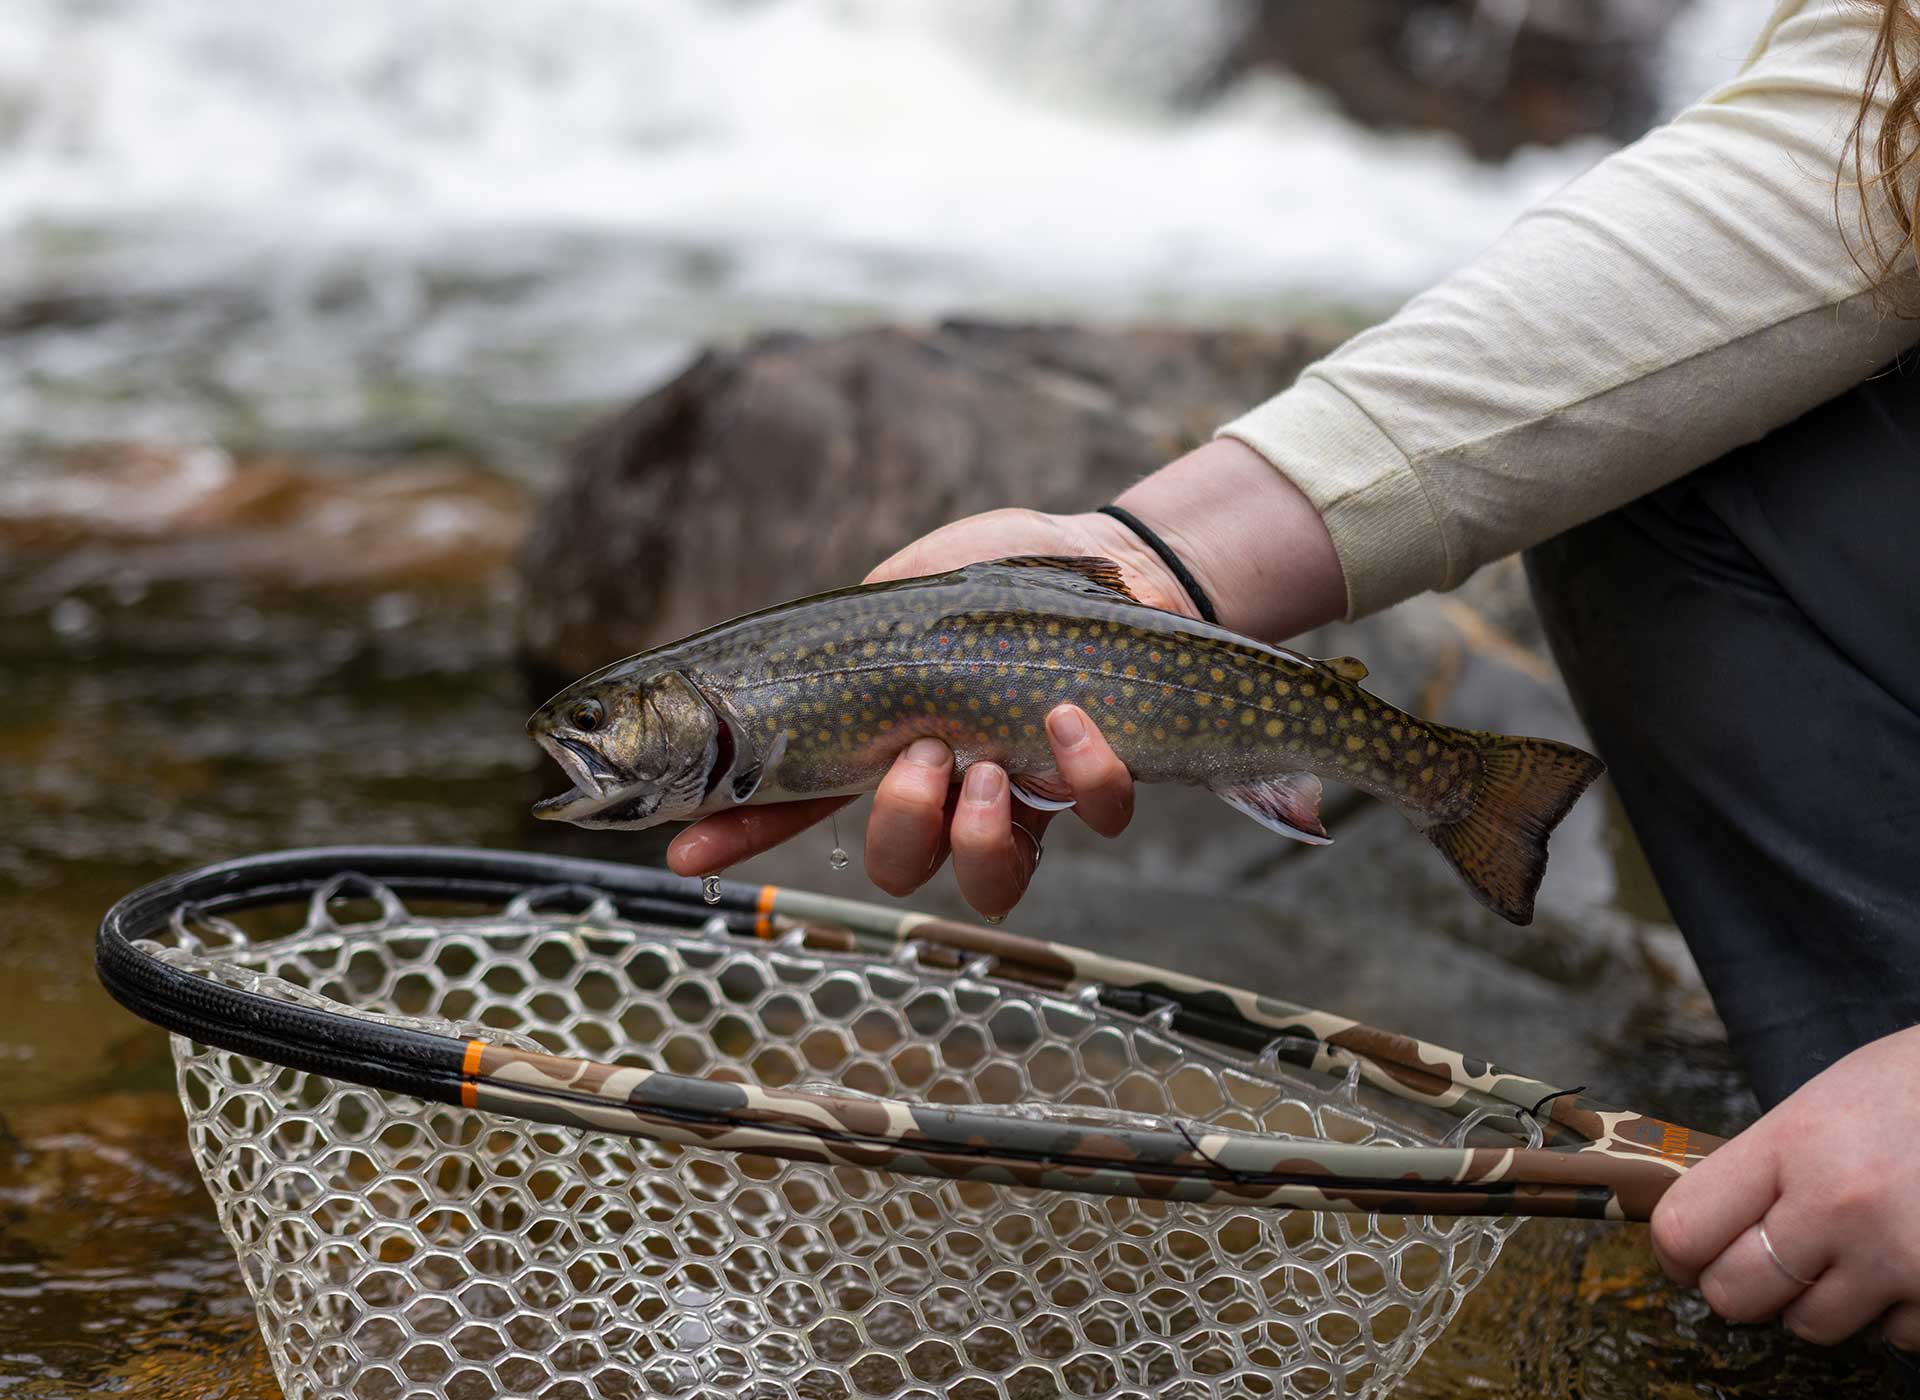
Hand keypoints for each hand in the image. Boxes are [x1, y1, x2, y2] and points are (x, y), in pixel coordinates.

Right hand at [668, 506, 1169, 919]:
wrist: (1108, 558)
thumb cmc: (996, 578)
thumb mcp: (909, 589)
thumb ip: (858, 630)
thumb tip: (807, 662)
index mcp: (882, 746)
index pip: (798, 805)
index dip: (740, 835)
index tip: (684, 853)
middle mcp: (948, 790)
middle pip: (895, 867)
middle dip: (899, 823)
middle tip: (920, 756)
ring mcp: (1024, 798)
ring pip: (988, 882)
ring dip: (977, 833)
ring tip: (988, 764)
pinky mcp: (1100, 786)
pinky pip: (1094, 816)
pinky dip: (1085, 773)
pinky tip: (1070, 717)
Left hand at [1651, 1024, 1919, 1350]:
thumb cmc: (1913, 1090)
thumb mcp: (1821, 1108)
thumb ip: (1765, 1167)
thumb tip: (1704, 1228)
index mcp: (1794, 1143)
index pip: (1685, 1228)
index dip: (1676, 1252)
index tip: (1685, 1256)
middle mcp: (1839, 1206)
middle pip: (1734, 1294)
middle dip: (1740, 1286)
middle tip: (1762, 1263)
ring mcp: (1898, 1258)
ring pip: (1811, 1325)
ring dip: (1822, 1299)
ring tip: (1851, 1248)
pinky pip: (1893, 1336)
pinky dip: (1895, 1311)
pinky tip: (1909, 1259)